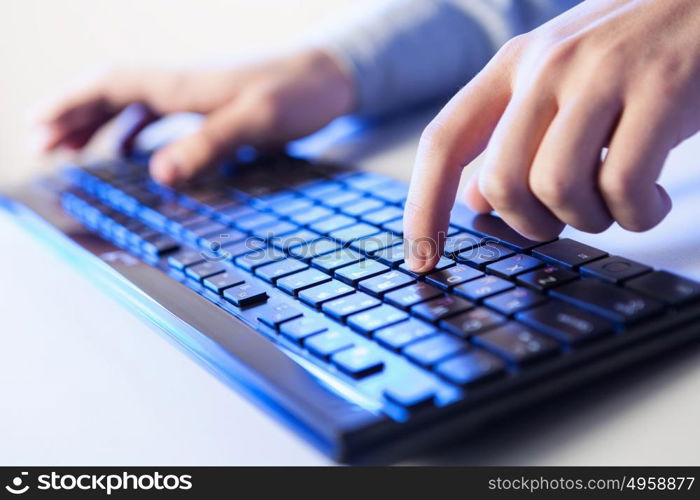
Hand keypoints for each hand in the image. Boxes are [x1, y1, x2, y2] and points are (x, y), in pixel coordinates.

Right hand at [30, 49, 353, 184]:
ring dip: (95, 125)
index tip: (36, 126)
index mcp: (180, 84)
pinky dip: (132, 132)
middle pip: (109, 93)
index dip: (69, 104)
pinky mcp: (209, 106)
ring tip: (70, 150)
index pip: (108, 85)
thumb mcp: (253, 121)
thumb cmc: (295, 94)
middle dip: (70, 117)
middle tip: (41, 146)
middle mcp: (179, 84)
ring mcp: (193, 94)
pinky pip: (155, 116)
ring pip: (128, 104)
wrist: (329, 76)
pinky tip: (130, 152)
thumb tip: (159, 175)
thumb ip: (207, 145)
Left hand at [404, 0, 699, 271]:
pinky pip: (624, 187)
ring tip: (617, 202)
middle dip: (531, 224)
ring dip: (589, 219)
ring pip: (556, 188)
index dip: (422, 207)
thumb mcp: (560, 86)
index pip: (444, 142)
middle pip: (501, 182)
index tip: (419, 258)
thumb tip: (472, 201)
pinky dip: (639, 214)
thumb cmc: (634, 56)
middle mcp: (548, 64)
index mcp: (515, 64)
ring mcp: (603, 74)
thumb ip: (511, 139)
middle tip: (566, 219)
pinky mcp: (661, 89)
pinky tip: (654, 199)